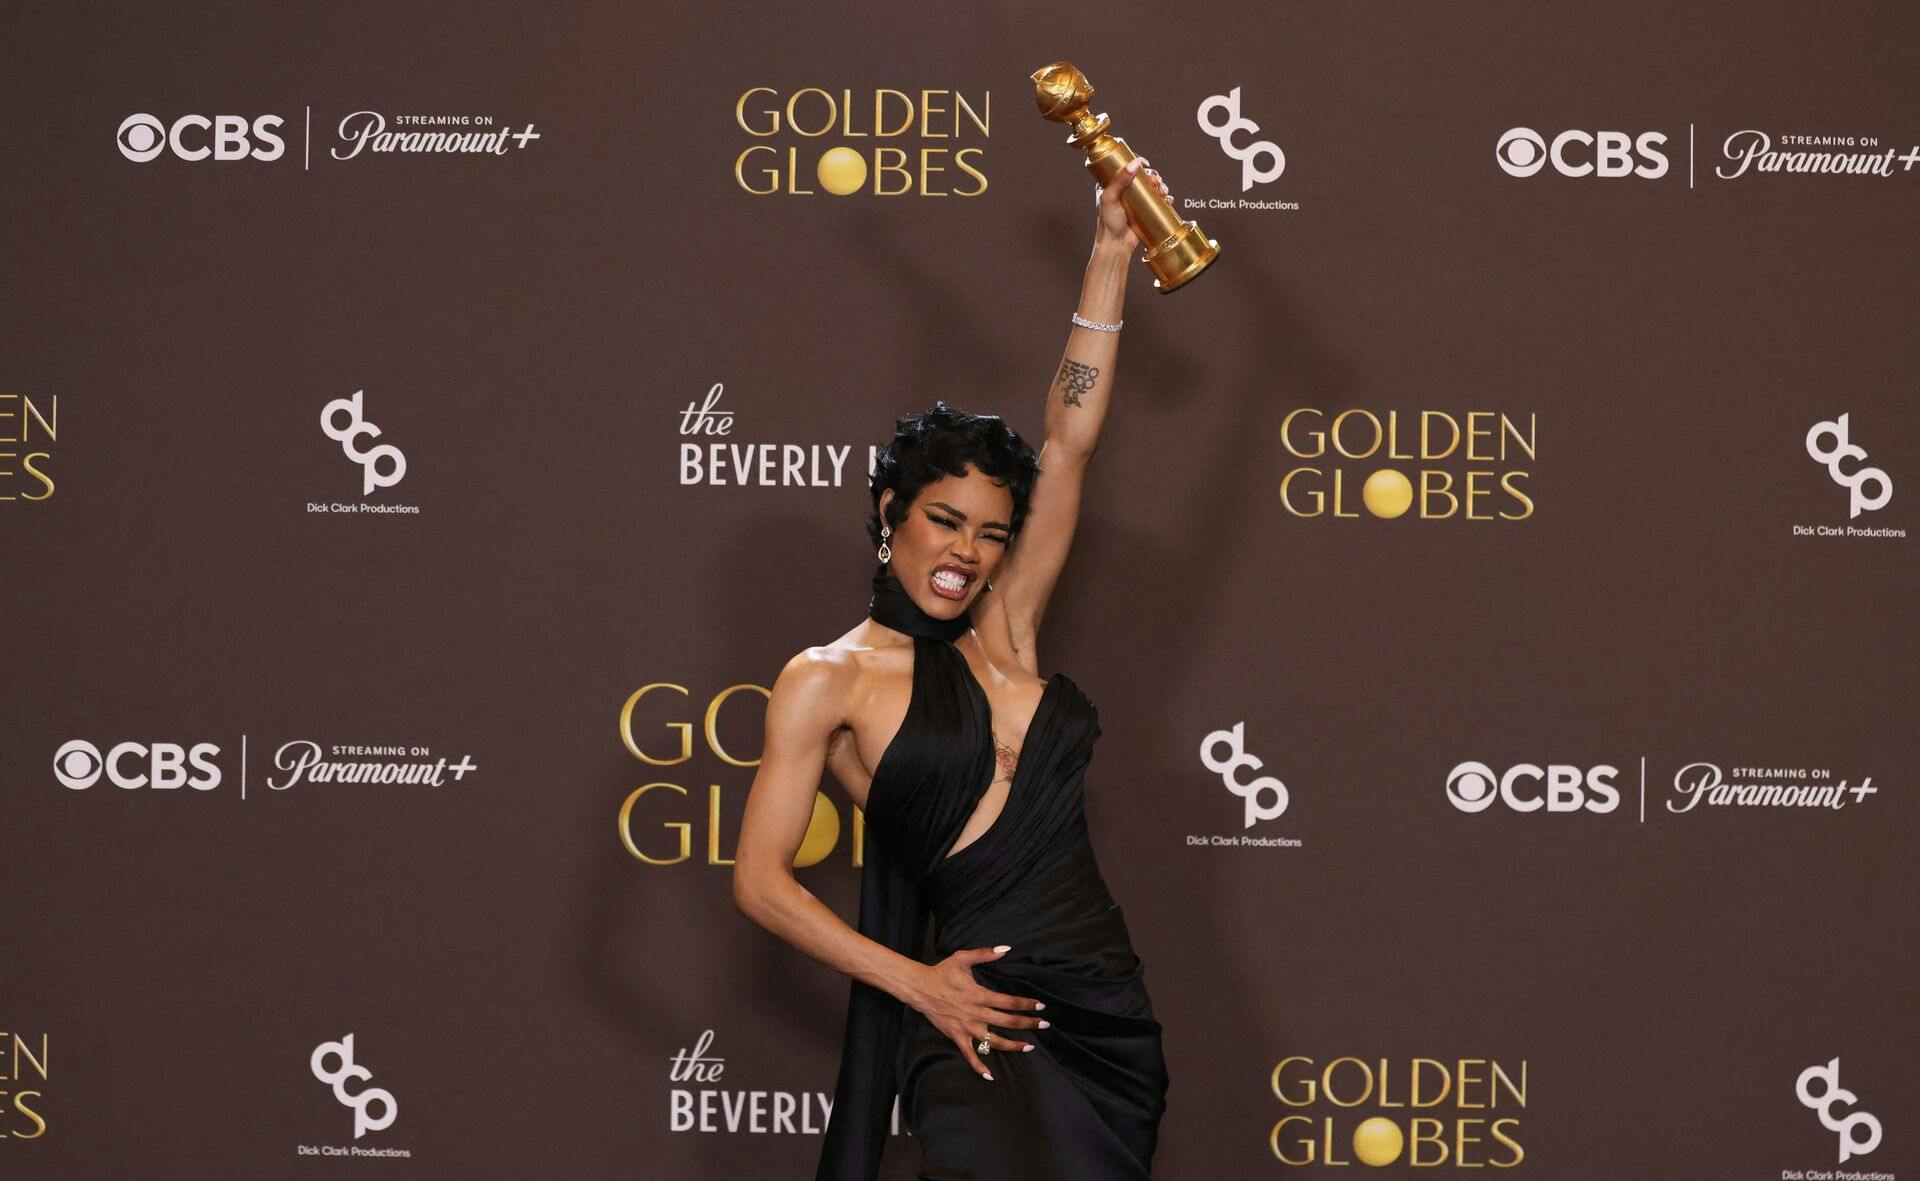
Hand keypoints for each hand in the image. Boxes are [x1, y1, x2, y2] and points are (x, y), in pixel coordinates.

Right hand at [908, 945, 1048, 1080]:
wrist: (920, 988)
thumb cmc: (942, 972)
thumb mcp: (963, 958)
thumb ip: (985, 953)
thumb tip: (1006, 948)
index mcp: (980, 995)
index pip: (1009, 1002)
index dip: (1027, 1005)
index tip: (1040, 1006)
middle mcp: (977, 1014)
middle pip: (1008, 1022)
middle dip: (1028, 1024)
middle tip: (1044, 1025)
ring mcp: (967, 1028)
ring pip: (995, 1041)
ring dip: (1013, 1045)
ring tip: (1029, 1047)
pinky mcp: (957, 1036)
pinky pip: (970, 1055)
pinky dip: (979, 1067)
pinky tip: (990, 1076)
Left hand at [1095, 156, 1170, 248]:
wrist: (1116, 245)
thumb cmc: (1108, 223)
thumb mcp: (1110, 198)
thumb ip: (1119, 180)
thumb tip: (1134, 164)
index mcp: (1112, 185)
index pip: (1125, 167)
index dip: (1136, 162)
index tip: (1144, 163)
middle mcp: (1125, 191)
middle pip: (1143, 176)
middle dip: (1153, 175)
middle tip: (1155, 180)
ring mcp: (1136, 201)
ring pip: (1153, 187)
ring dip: (1161, 185)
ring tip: (1162, 190)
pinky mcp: (1145, 211)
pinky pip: (1158, 201)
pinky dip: (1165, 198)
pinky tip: (1167, 199)